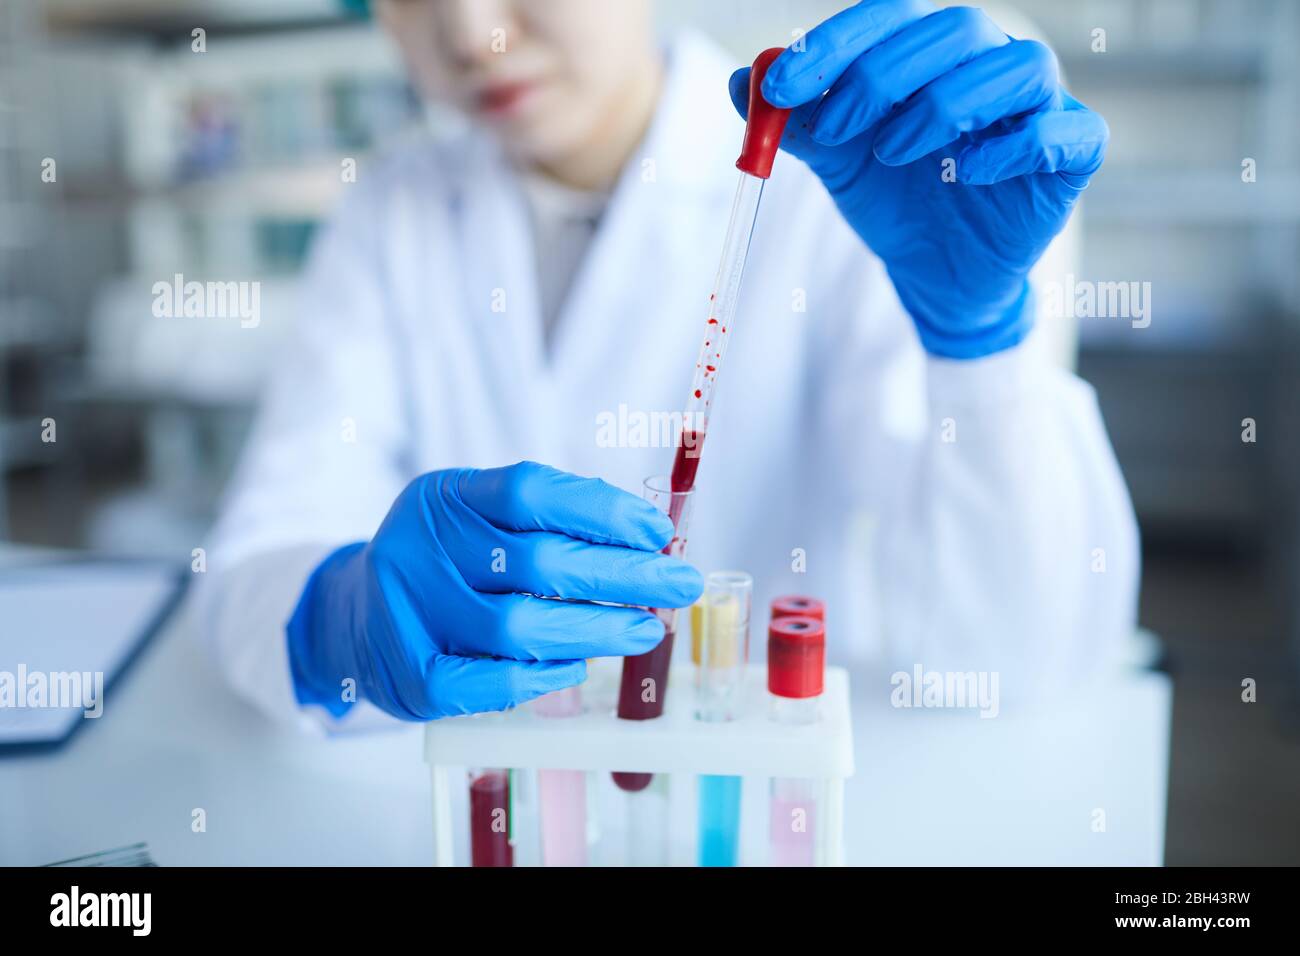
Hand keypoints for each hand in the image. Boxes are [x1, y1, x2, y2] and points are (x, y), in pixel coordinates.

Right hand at [287, 462, 702, 719]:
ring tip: (644, 629)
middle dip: (624, 574)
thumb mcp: (474, 516)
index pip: (530, 490)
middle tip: (681, 584)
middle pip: (538, 560)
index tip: (657, 530)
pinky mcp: (412, 677)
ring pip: (520, 626)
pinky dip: (544, 675)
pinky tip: (578, 665)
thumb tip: (643, 538)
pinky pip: (491, 681)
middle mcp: (420, 549)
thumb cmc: (441, 562)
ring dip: (597, 629)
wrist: (349, 616)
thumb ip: (541, 519)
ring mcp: (410, 615)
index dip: (602, 509)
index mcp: (443, 497)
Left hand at [730, 0, 1108, 358]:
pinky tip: (963, 173)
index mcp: (932, 54)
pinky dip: (1017, 145)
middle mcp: (989, 65)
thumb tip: (743, 82)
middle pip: (955, 31)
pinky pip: (1066, 133)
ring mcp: (1039, 107)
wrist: (935, 274)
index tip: (777, 89)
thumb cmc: (894, 202)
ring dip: (946, 104)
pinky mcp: (1073, 157)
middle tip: (832, 127)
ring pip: (1018, 67)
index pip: (891, 18)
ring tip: (891, 152)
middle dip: (883, 74)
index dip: (834, 45)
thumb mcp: (837, 161)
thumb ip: (796, 122)